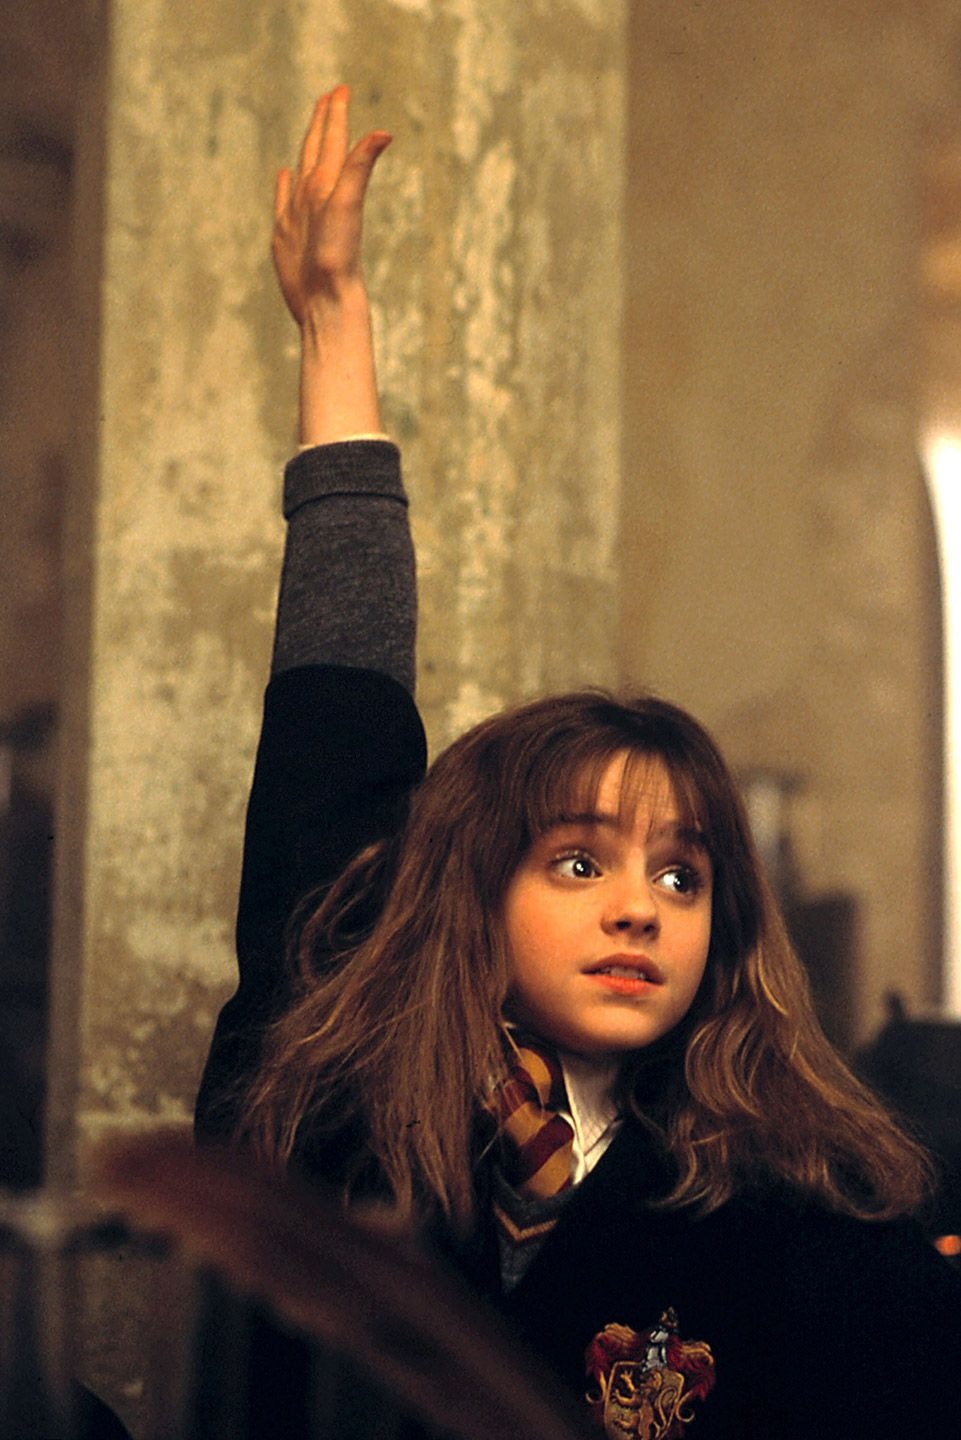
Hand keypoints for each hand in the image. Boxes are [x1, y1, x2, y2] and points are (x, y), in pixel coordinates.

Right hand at [272, 86, 391, 326]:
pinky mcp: (286, 234)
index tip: (342, 87)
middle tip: (330, 95)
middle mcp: (314, 195)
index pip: (333, 141)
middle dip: (324, 122)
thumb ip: (360, 166)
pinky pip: (283, 198)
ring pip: (302, 170)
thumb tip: (385, 132)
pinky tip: (285, 174)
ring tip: (311, 129)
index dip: (336, 115)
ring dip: (306, 147)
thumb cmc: (338, 257)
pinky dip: (284, 184)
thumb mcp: (346, 204)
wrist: (325, 301)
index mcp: (328, 185)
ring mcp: (299, 214)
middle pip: (319, 149)